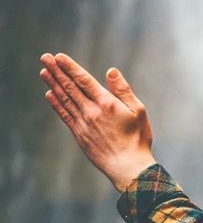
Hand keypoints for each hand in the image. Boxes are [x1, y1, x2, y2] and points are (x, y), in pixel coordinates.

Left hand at [39, 52, 156, 191]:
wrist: (128, 166)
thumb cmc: (137, 138)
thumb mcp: (138, 111)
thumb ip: (123, 90)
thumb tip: (111, 71)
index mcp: (107, 104)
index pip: (84, 80)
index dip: (70, 67)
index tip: (59, 56)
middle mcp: (91, 111)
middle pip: (70, 87)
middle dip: (56, 71)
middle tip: (45, 58)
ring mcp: (83, 123)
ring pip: (64, 99)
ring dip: (52, 84)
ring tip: (43, 72)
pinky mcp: (79, 134)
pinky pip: (64, 115)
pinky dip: (56, 104)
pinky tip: (49, 94)